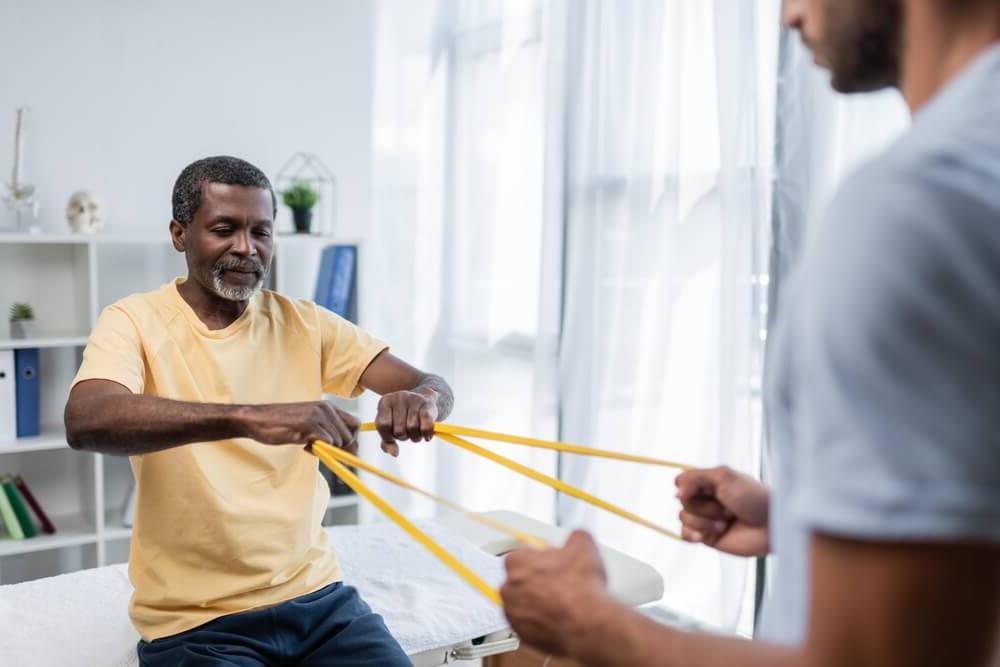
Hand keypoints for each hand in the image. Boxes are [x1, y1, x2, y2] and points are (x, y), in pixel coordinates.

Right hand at [241, 401, 359, 452]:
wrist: (257, 420)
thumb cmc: (282, 424)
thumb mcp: (310, 423)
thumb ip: (328, 431)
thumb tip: (350, 449)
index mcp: (327, 406)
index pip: (355, 424)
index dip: (352, 440)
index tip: (343, 451)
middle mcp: (325, 408)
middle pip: (350, 435)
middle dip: (342, 450)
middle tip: (322, 451)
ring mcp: (317, 415)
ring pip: (338, 441)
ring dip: (326, 449)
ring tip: (308, 445)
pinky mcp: (308, 424)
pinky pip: (325, 443)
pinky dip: (316, 450)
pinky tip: (303, 446)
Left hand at [374, 388, 438, 456]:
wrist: (423, 400)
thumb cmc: (402, 416)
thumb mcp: (390, 425)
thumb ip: (387, 442)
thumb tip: (394, 453)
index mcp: (385, 402)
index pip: (383, 425)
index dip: (388, 436)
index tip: (392, 436)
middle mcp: (398, 397)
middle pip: (398, 429)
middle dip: (403, 436)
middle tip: (406, 432)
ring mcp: (413, 399)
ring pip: (412, 428)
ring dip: (415, 436)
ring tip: (415, 432)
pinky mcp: (427, 405)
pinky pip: (426, 425)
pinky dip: (426, 434)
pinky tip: (427, 436)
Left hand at [500, 531, 610, 656]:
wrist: (585, 624)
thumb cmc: (579, 588)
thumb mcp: (584, 544)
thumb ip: (574, 536)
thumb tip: (577, 538)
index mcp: (516, 561)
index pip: (525, 553)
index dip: (543, 557)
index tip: (554, 562)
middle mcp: (508, 588)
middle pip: (522, 578)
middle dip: (538, 579)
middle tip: (560, 582)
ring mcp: (513, 613)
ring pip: (524, 602)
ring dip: (539, 601)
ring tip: (562, 601)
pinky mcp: (522, 634)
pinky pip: (529, 623)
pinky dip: (541, 620)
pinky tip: (559, 617)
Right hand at [675, 466, 769, 556]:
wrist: (772, 526)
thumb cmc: (754, 498)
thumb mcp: (724, 477)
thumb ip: (696, 478)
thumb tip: (676, 493)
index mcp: (710, 482)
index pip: (682, 481)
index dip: (688, 487)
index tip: (705, 491)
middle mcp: (706, 499)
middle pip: (683, 501)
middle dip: (704, 507)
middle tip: (727, 509)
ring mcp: (706, 518)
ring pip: (683, 518)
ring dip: (703, 521)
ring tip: (725, 523)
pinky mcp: (707, 537)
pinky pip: (685, 534)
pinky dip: (693, 534)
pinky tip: (705, 536)